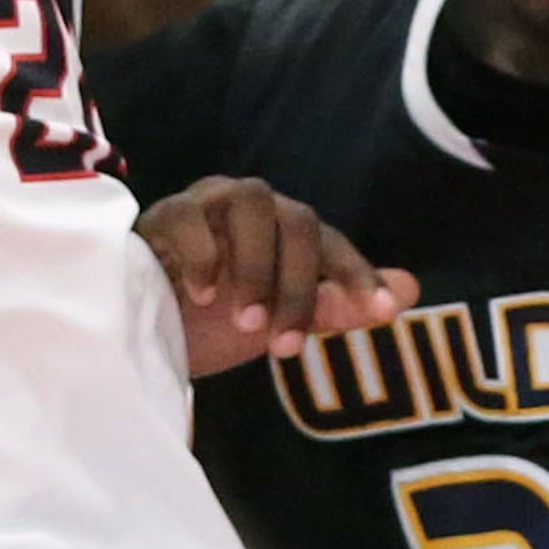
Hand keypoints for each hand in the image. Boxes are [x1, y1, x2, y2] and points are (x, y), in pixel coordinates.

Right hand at [138, 176, 419, 379]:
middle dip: (299, 287)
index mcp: (284, 230)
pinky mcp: (162, 214)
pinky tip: (202, 295)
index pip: (332, 241)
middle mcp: (252, 207)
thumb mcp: (276, 323)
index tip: (382, 312)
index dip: (358, 274)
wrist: (137, 329)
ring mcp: (207, 203)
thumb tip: (411, 289)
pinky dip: (203, 254)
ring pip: (254, 204)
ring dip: (257, 267)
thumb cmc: (212, 319)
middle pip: (300, 222)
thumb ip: (335, 306)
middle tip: (284, 346)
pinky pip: (190, 217)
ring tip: (245, 322)